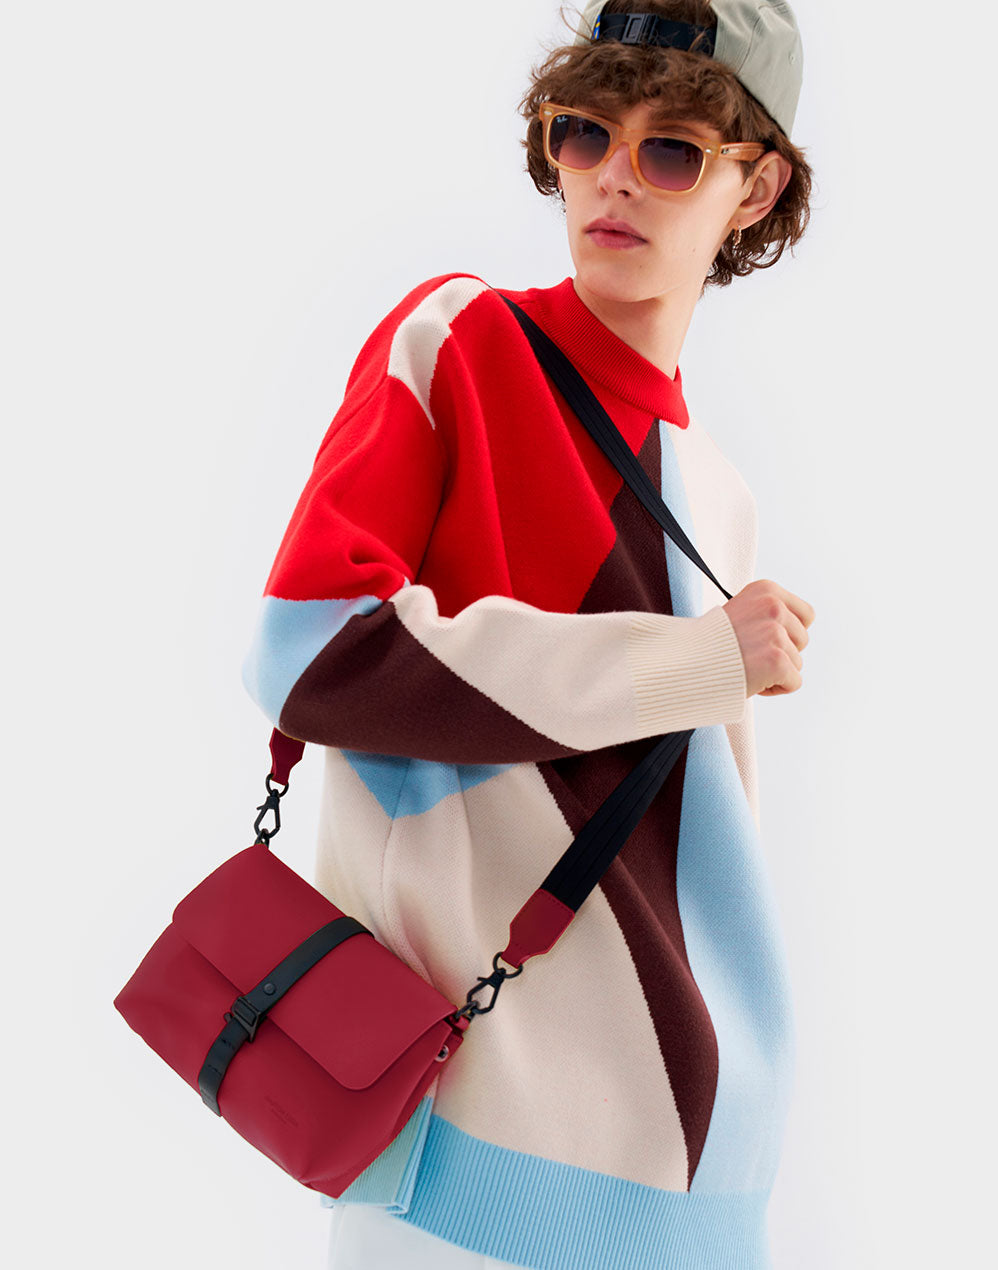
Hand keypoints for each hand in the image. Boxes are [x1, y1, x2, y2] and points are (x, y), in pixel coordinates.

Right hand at [722, 579, 815, 698]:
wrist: (686, 663)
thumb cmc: (711, 644)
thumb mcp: (741, 612)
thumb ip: (768, 615)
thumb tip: (797, 627)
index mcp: (766, 590)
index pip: (806, 615)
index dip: (787, 633)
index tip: (761, 639)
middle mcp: (773, 606)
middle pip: (803, 640)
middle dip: (780, 653)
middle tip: (748, 654)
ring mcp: (775, 633)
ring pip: (797, 663)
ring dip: (774, 672)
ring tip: (745, 666)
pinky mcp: (778, 660)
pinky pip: (794, 682)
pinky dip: (773, 689)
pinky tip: (751, 679)